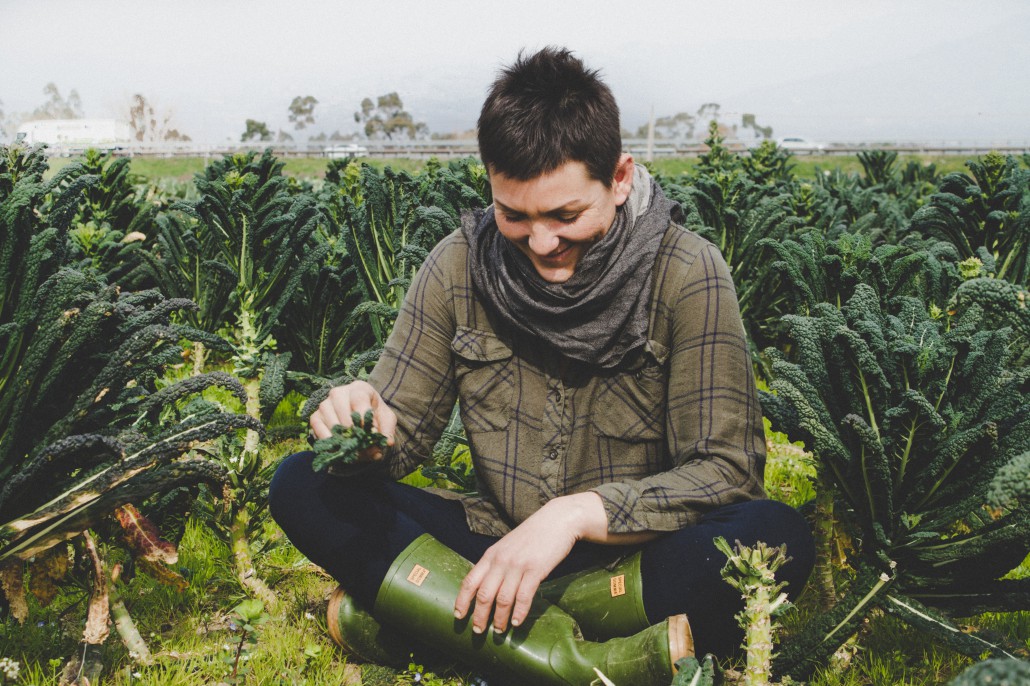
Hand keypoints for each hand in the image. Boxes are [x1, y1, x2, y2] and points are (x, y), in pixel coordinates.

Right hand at [309, 381, 396, 459]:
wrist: (360, 413)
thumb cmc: (373, 413)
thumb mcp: (386, 419)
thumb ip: (387, 430)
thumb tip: (387, 442)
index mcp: (359, 388)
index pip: (358, 400)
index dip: (363, 418)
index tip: (369, 433)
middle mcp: (338, 393)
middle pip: (343, 414)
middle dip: (354, 434)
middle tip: (363, 447)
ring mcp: (325, 404)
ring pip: (332, 424)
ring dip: (343, 440)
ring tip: (354, 450)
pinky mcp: (315, 417)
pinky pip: (319, 431)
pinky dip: (330, 442)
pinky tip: (340, 448)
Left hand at [453, 492, 607, 633]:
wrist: (557, 520)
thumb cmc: (532, 535)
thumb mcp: (507, 546)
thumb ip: (497, 563)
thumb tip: (487, 586)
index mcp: (491, 555)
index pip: (470, 580)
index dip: (462, 600)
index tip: (458, 615)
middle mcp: (501, 560)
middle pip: (484, 594)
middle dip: (479, 616)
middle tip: (478, 631)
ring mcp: (518, 565)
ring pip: (503, 599)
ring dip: (499, 619)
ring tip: (499, 631)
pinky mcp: (536, 569)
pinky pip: (524, 596)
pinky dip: (519, 612)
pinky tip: (517, 622)